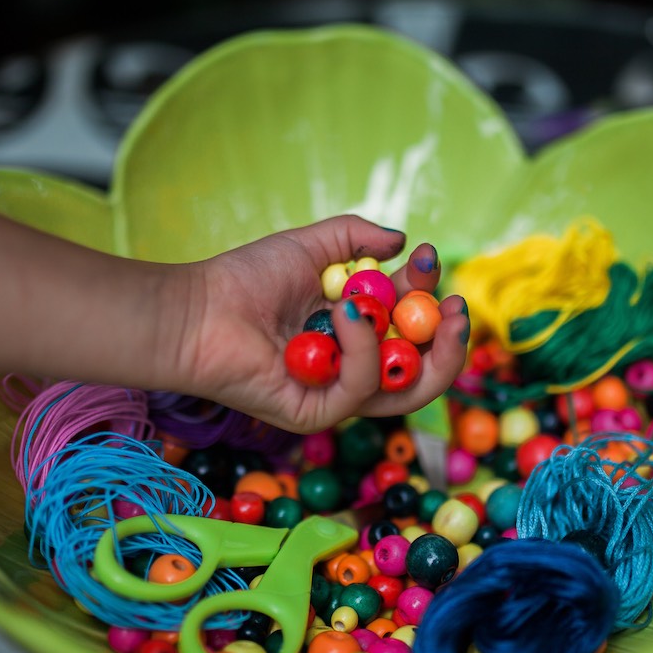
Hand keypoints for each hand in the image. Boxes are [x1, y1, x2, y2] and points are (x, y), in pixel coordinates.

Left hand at [170, 215, 469, 433]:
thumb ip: (356, 237)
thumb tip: (403, 240)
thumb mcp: (311, 247)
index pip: (409, 324)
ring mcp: (337, 395)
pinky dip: (363, 346)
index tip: (428, 257)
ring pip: (406, 391)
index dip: (427, 294)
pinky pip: (361, 388)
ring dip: (426, 349)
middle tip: (455, 305)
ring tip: (423, 303)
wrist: (197, 311)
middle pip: (421, 370)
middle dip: (450, 340)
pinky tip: (349, 310)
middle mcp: (352, 368)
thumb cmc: (245, 280)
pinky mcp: (317, 414)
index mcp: (355, 333)